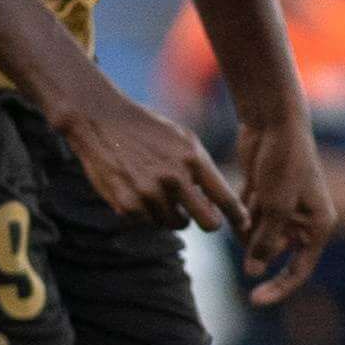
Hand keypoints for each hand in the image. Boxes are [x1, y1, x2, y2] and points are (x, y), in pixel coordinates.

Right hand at [54, 86, 247, 235]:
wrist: (100, 120)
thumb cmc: (146, 129)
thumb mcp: (181, 139)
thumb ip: (201, 168)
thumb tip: (217, 204)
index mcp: (193, 159)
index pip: (225, 198)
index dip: (238, 216)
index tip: (244, 224)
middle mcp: (175, 178)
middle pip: (208, 223)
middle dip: (208, 223)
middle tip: (200, 217)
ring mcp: (151, 193)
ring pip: (175, 223)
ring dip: (170, 214)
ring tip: (157, 191)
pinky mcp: (128, 204)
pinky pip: (147, 222)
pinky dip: (144, 212)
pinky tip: (135, 190)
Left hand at [231, 111, 333, 303]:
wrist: (272, 122)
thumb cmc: (283, 162)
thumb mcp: (275, 206)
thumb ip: (265, 242)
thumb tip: (253, 272)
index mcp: (318, 226)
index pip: (299, 270)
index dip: (278, 288)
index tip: (254, 301)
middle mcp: (304, 221)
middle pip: (276, 255)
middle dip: (257, 247)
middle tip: (249, 226)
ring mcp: (284, 211)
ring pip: (258, 239)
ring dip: (247, 230)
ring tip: (252, 198)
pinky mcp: (265, 199)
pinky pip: (249, 222)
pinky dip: (242, 215)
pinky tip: (246, 192)